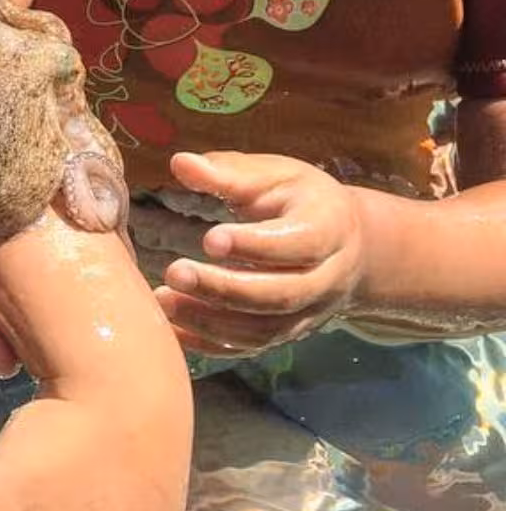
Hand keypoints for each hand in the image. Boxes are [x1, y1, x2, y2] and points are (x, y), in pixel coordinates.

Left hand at [155, 151, 365, 355]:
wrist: (346, 245)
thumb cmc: (300, 201)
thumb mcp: (275, 176)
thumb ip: (229, 172)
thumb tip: (180, 162)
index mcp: (328, 230)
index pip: (298, 244)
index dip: (255, 245)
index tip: (209, 238)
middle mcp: (324, 280)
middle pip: (279, 295)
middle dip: (225, 288)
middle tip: (175, 272)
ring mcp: (307, 314)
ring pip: (263, 330)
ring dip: (210, 321)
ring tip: (163, 300)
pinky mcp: (286, 334)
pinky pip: (249, 348)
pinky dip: (210, 344)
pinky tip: (172, 329)